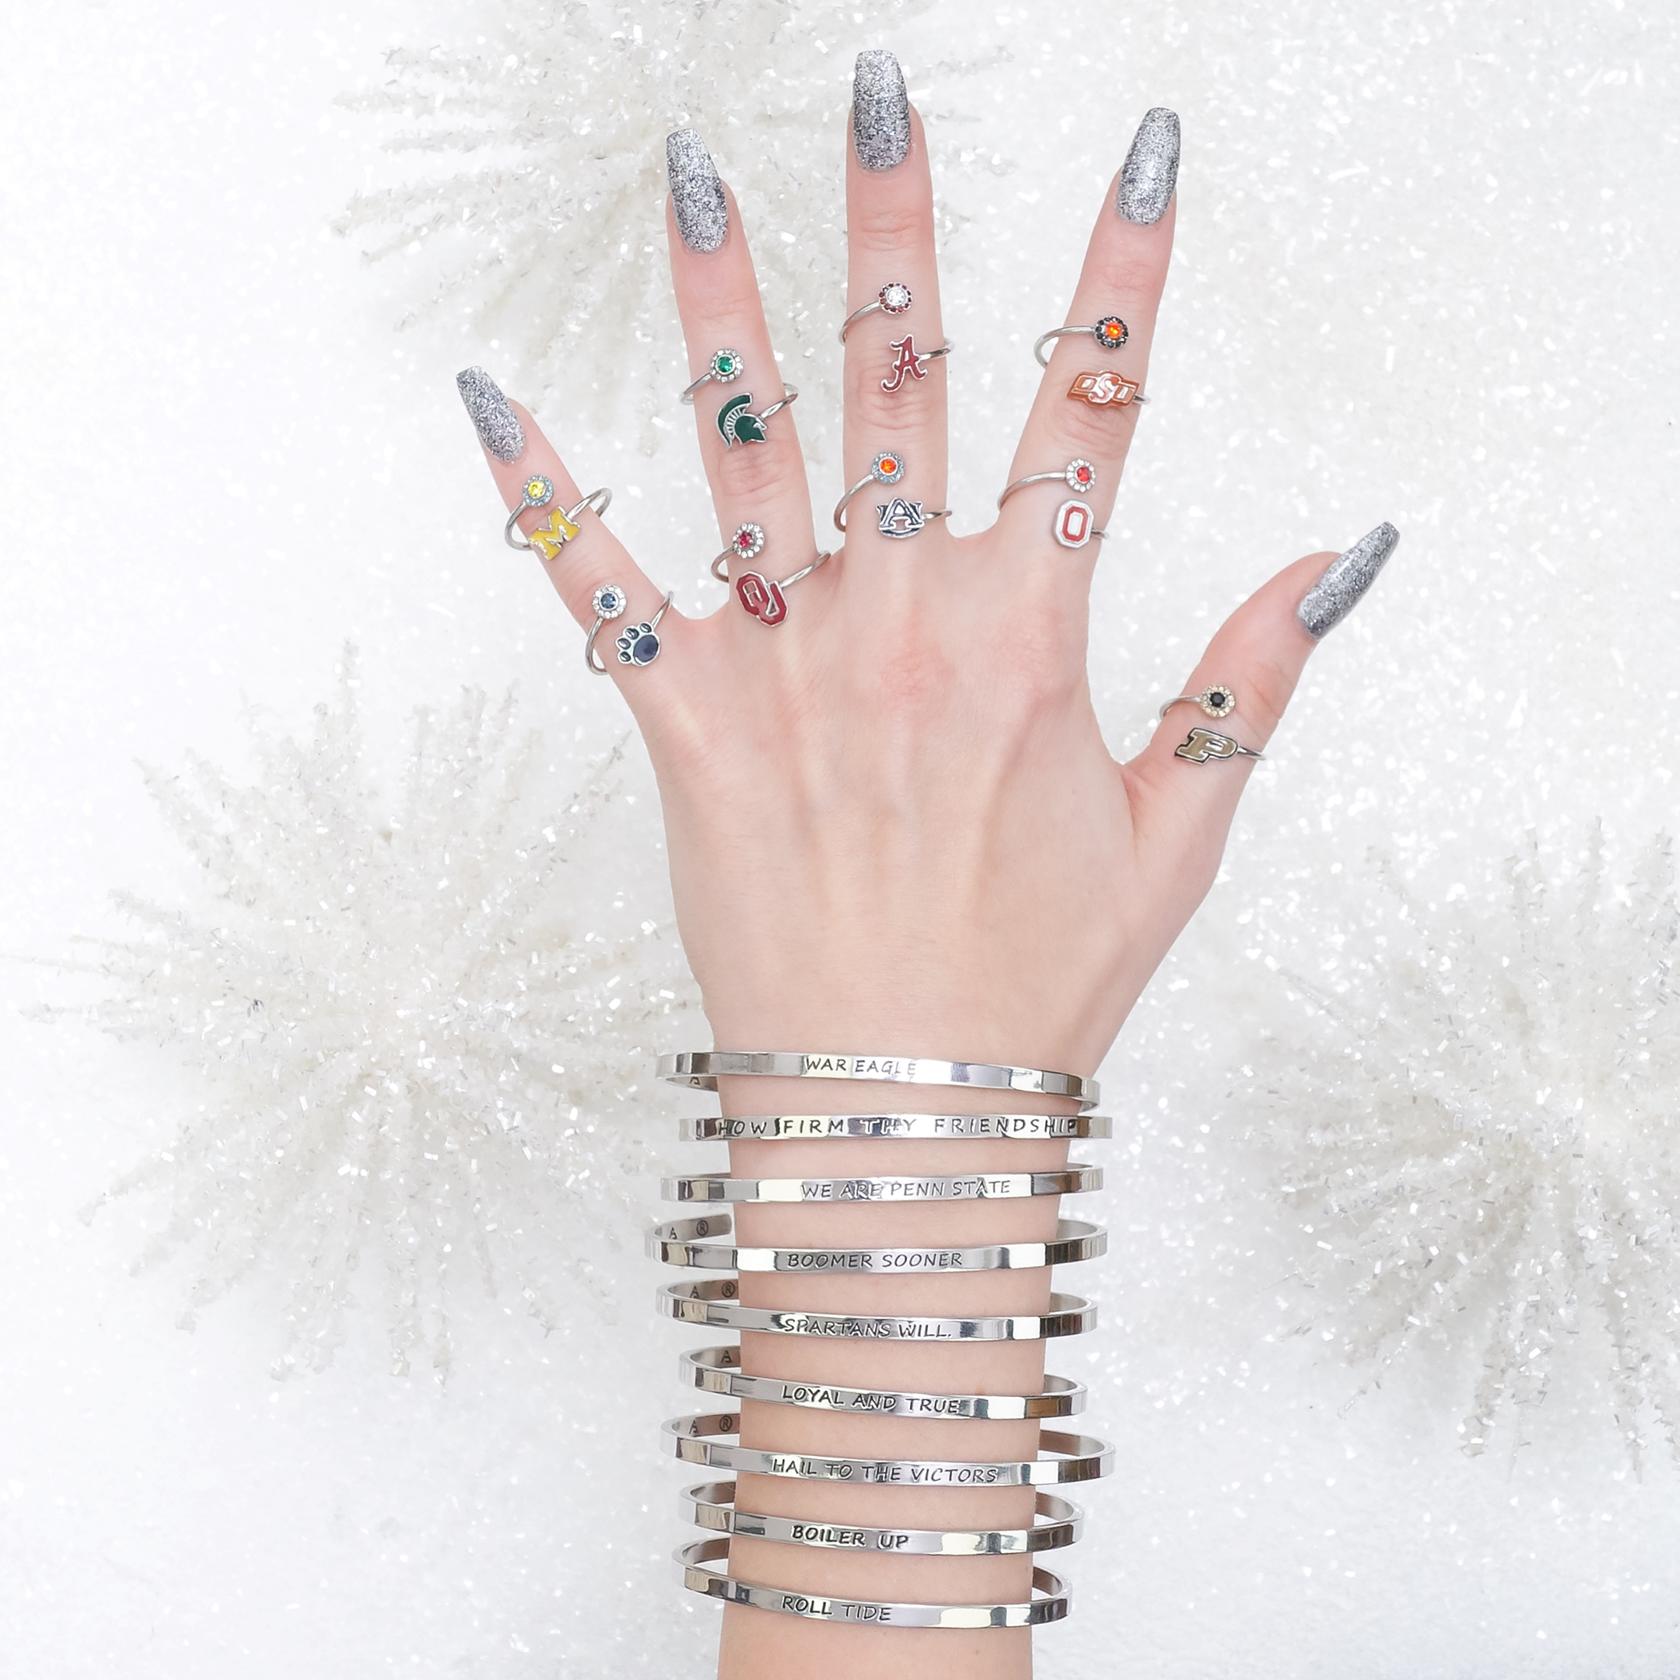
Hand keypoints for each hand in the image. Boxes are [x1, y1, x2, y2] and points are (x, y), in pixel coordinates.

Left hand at [457, 62, 1397, 1079]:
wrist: (899, 1111)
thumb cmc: (1033, 984)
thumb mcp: (1175, 840)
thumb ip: (1249, 683)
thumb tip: (1334, 558)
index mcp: (1029, 641)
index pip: (1097, 414)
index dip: (1129, 273)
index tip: (1145, 149)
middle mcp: (901, 625)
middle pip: (904, 381)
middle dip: (896, 222)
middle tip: (880, 85)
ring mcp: (783, 669)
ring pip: (747, 447)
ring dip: (721, 300)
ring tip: (692, 173)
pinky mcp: (687, 730)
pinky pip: (597, 594)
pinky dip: (542, 499)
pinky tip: (490, 401)